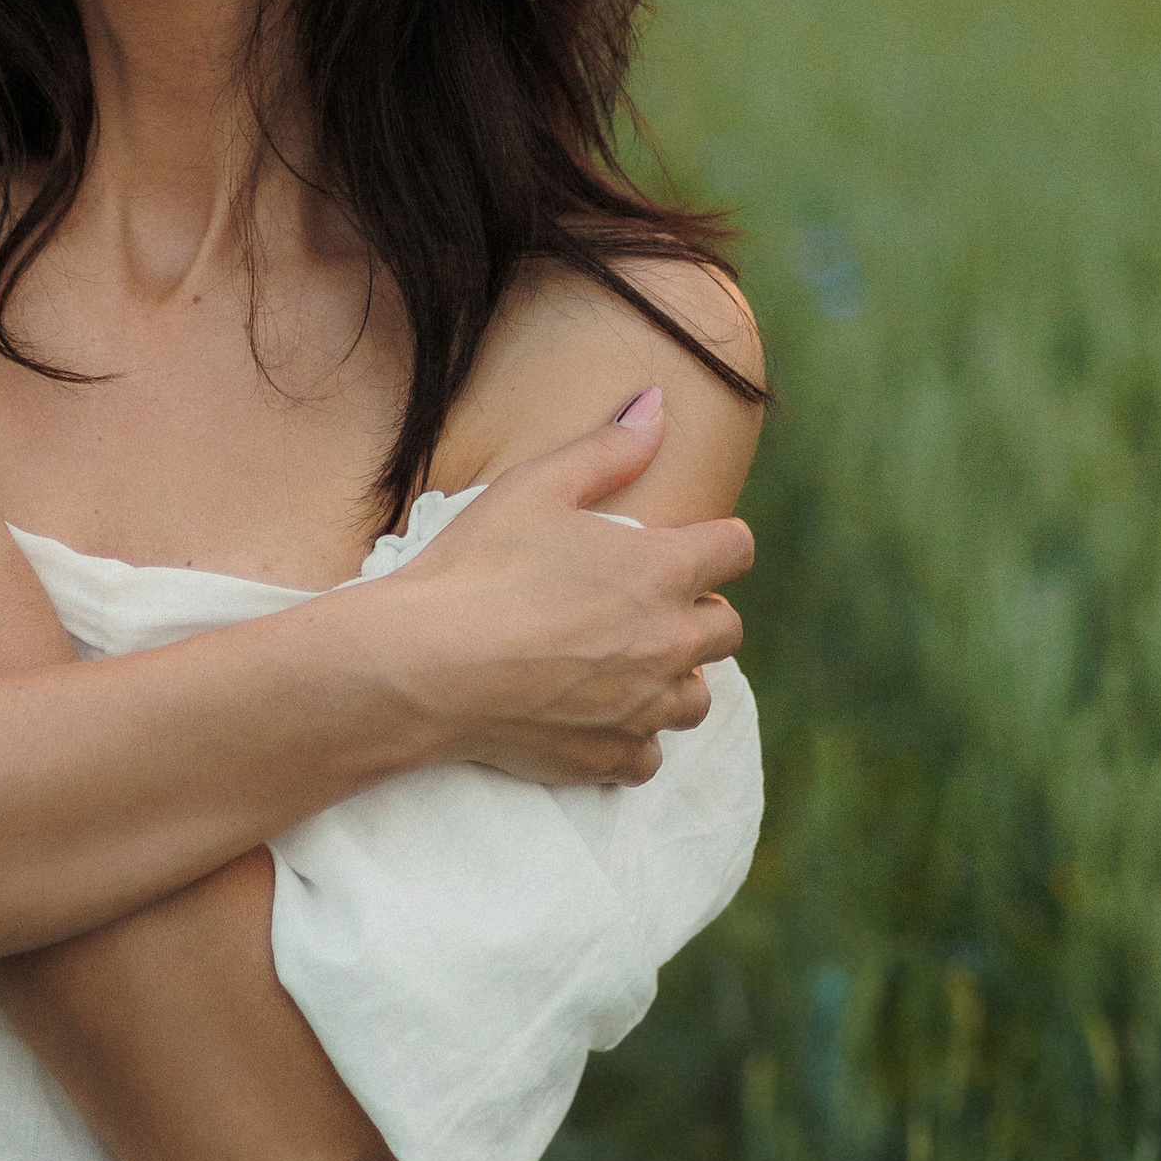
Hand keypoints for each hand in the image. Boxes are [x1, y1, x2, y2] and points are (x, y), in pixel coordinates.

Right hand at [357, 388, 750, 786]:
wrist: (424, 666)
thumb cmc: (477, 567)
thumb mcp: (535, 487)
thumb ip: (608, 448)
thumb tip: (658, 403)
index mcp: (662, 570)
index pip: (735, 549)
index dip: (714, 542)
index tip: (685, 545)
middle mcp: (670, 642)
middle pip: (726, 630)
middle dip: (696, 612)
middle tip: (641, 604)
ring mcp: (644, 707)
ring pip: (696, 697)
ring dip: (671, 677)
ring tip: (623, 663)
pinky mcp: (611, 757)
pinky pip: (650, 754)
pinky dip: (632, 737)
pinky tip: (595, 716)